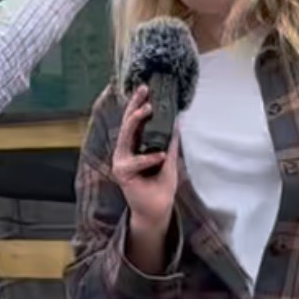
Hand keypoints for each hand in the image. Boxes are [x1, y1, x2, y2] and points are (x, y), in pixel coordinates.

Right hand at [111, 86, 180, 232]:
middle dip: (134, 105)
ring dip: (136, 121)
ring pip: (126, 137)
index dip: (138, 104)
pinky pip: (136, 162)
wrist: (157, 209)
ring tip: (149, 109)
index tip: (147, 89)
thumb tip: (177, 120)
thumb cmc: (161, 186)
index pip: (134, 121)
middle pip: (127, 123)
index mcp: (134, 146)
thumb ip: (171, 142)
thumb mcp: (170, 159)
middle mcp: (124, 151)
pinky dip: (149, 158)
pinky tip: (161, 155)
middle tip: (144, 90)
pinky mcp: (123, 174)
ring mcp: (121, 162)